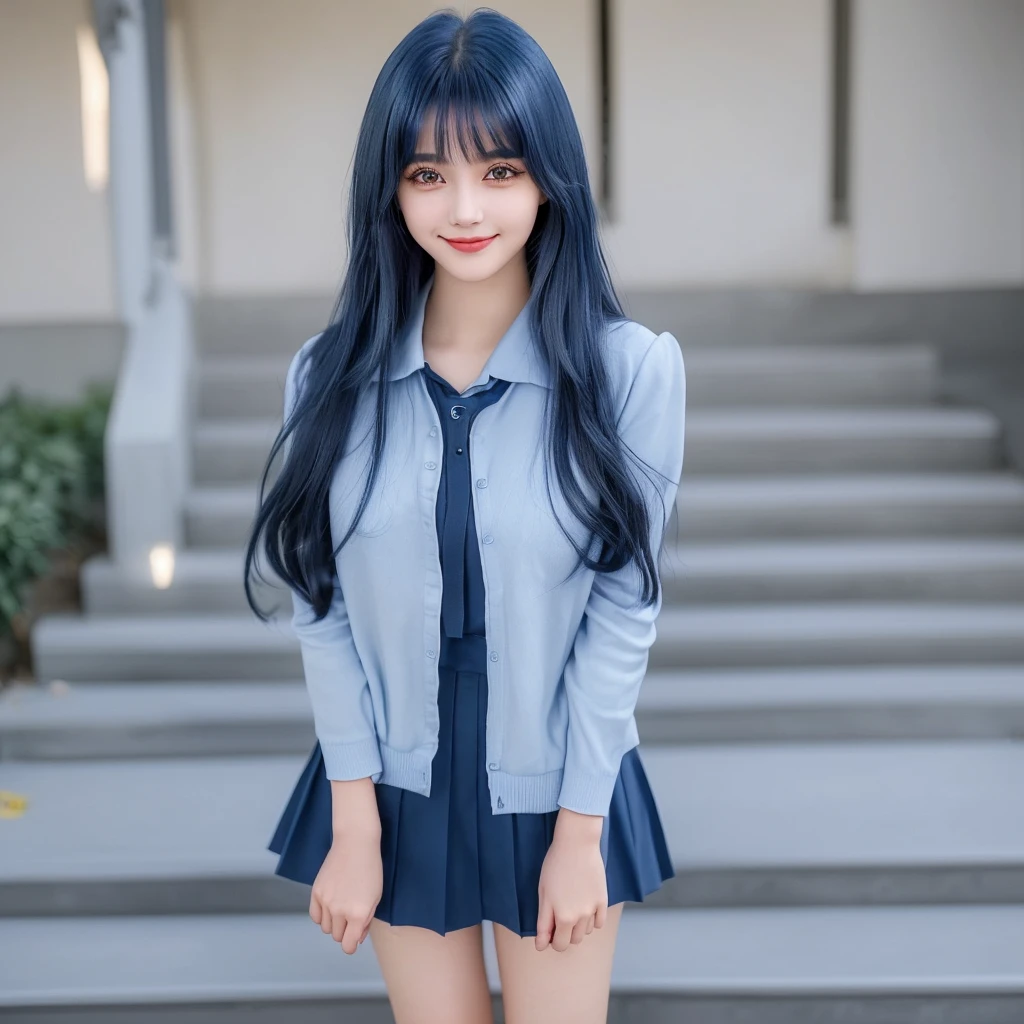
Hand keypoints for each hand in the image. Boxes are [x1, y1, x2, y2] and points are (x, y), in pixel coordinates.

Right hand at [309, 827, 382, 954]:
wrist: (356, 843)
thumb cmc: (371, 868)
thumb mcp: (376, 897)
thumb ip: (366, 921)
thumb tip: (355, 939)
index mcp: (358, 914)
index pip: (348, 946)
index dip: (352, 944)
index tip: (354, 938)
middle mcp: (340, 911)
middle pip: (337, 937)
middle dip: (345, 931)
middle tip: (351, 915)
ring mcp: (326, 902)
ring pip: (326, 928)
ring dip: (334, 923)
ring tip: (342, 906)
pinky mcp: (316, 892)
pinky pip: (315, 916)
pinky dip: (322, 916)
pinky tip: (330, 905)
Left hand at [535, 824, 607, 951]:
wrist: (577, 844)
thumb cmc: (555, 865)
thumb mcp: (544, 893)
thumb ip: (544, 922)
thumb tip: (541, 945)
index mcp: (563, 917)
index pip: (558, 945)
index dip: (550, 941)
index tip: (547, 932)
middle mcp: (580, 917)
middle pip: (573, 941)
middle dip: (563, 935)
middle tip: (557, 917)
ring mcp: (593, 909)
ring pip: (585, 932)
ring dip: (577, 926)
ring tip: (570, 905)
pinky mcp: (603, 900)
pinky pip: (598, 923)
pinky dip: (591, 920)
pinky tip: (584, 906)